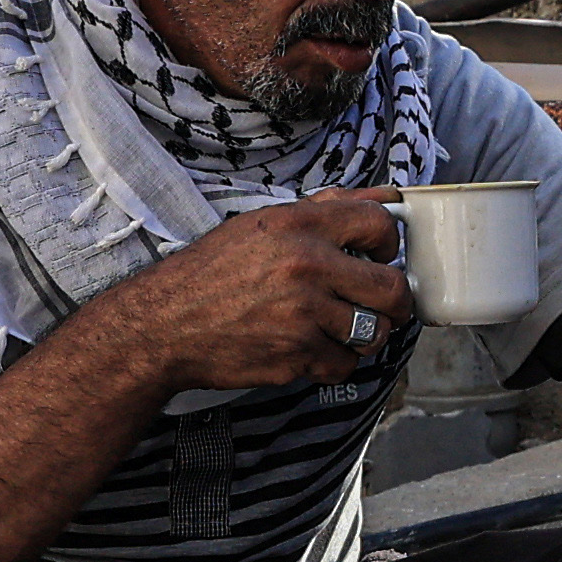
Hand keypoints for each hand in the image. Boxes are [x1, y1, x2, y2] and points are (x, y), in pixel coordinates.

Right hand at [92, 195, 415, 393]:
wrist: (165, 324)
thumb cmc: (212, 272)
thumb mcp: (262, 225)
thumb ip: (325, 209)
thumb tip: (384, 197)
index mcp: (299, 226)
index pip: (379, 225)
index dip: (391, 244)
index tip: (384, 257)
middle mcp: (306, 266)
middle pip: (392, 288)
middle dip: (396, 302)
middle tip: (385, 306)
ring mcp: (303, 314)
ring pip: (374, 332)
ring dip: (364, 335)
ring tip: (341, 328)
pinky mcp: (296, 355)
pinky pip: (343, 364)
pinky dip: (333, 362)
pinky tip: (312, 349)